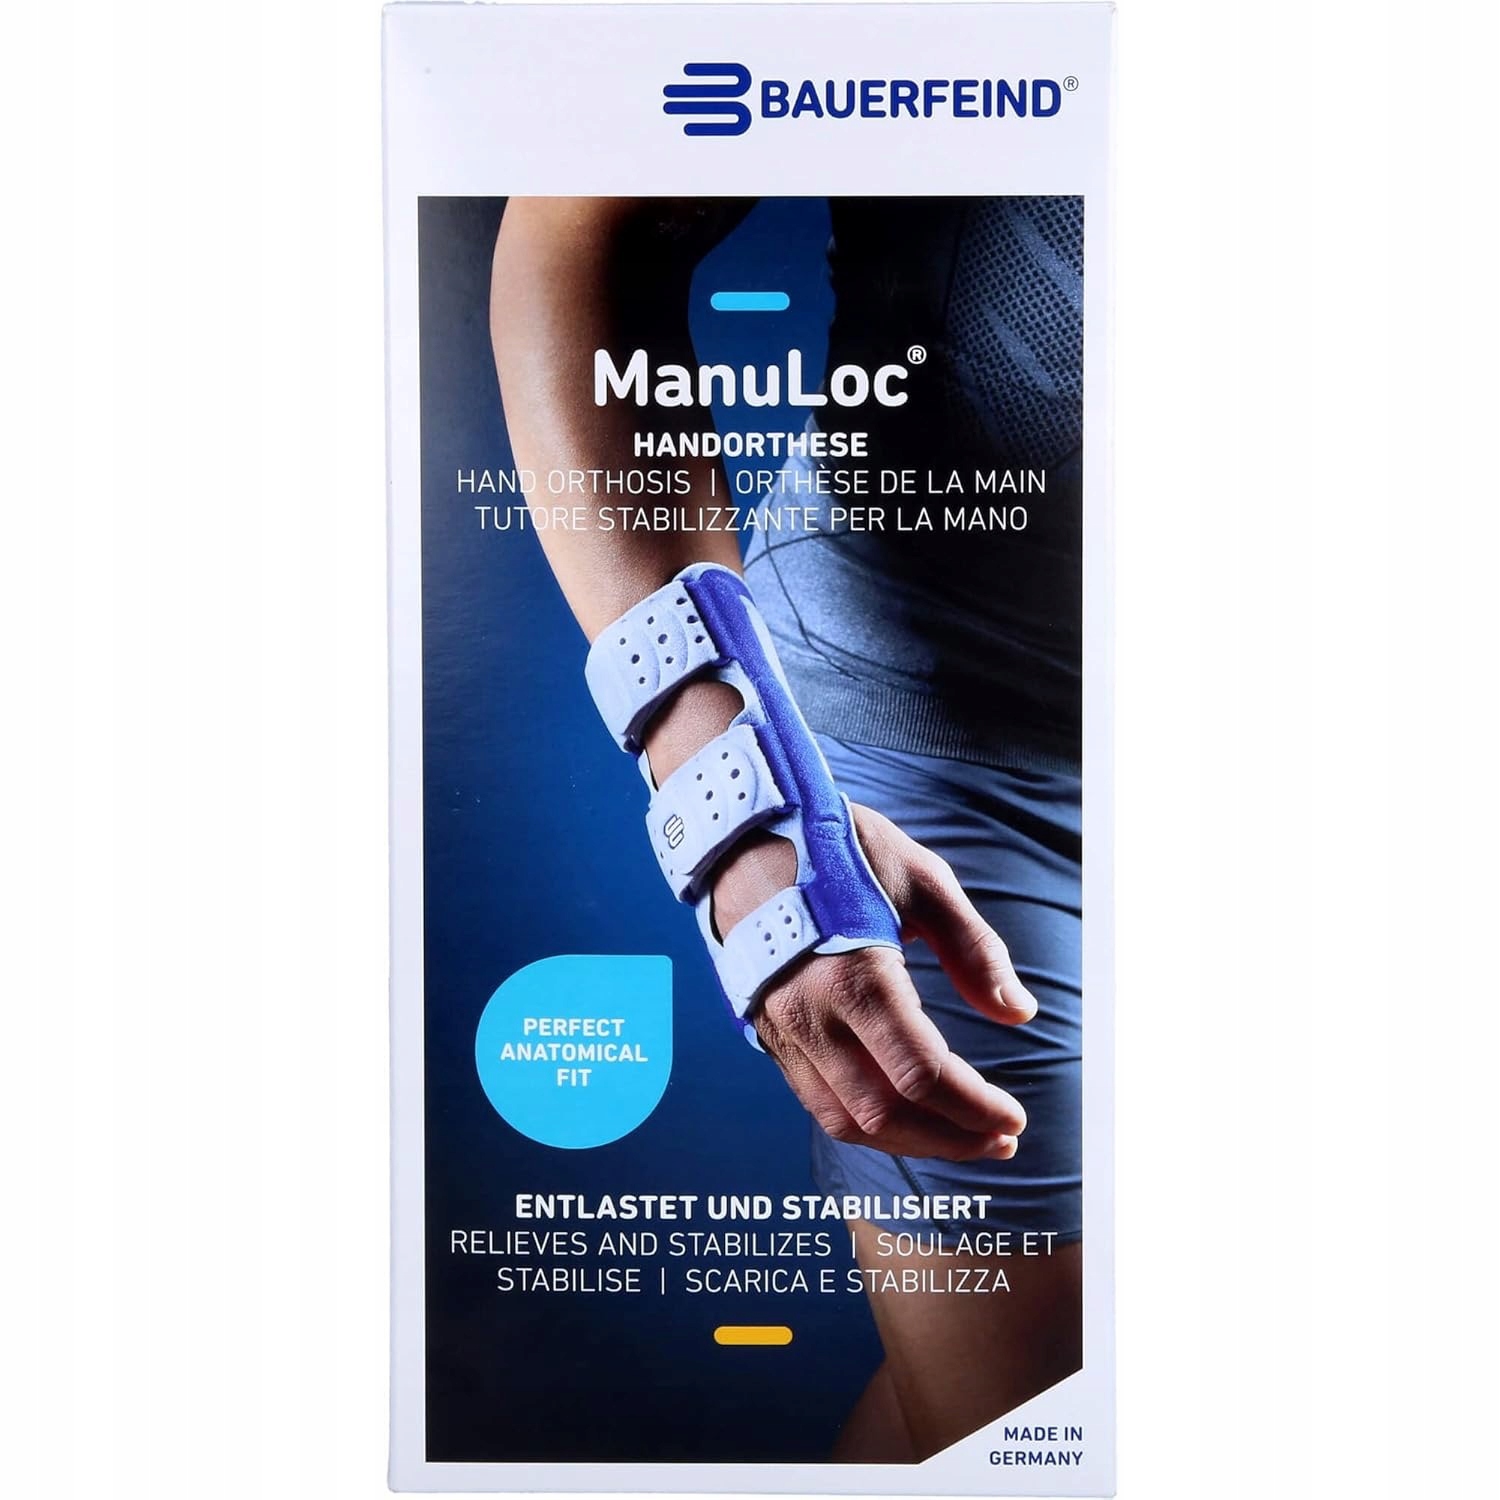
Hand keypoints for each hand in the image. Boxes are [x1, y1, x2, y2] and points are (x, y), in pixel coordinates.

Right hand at [731, 805, 1035, 1161]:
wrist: (739, 837)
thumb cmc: (836, 849)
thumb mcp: (920, 879)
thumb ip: (973, 950)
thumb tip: (1018, 1012)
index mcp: (854, 976)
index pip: (922, 1074)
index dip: (975, 1107)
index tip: (1014, 1118)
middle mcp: (810, 1016)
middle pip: (886, 1113)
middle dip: (952, 1136)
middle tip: (1001, 1138)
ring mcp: (781, 1030)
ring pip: (847, 1121)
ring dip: (911, 1142)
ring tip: (962, 1136)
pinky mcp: (768, 1034)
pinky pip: (818, 1101)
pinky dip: (868, 1123)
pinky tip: (907, 1114)